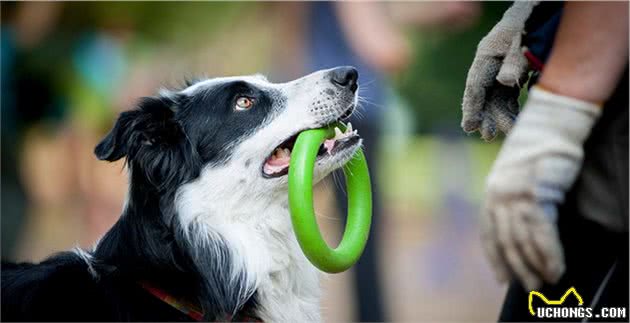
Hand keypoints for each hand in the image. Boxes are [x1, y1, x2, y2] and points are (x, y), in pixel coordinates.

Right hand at [462, 1, 537, 140]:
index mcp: (486, 54)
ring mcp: (500, 67)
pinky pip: (507, 93)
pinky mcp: (512, 70)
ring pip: (496, 96)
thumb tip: (505, 82)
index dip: (472, 107)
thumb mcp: (523, 38)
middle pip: (484, 94)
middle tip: (488, 136)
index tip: (470, 127)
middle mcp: (490, 63)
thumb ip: (515, 60)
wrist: (542, 6)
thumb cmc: (531, 19)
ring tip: (506, 132)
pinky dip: (510, 107)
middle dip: (485, 116)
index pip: (475, 86)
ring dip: (499, 115)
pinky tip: (515, 119)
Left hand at [481, 86, 600, 289]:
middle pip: (504, 241)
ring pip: (522, 240)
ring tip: (545, 282)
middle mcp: (497, 194)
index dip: (495, 257)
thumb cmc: (540, 149)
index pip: (487, 233)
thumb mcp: (518, 176)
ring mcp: (514, 194)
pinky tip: (556, 267)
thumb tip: (521, 227)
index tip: (502, 277)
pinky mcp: (534, 193)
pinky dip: (549, 253)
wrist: (552, 123)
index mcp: (490, 191)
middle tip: (529, 287)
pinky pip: (541, 232)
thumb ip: (514, 199)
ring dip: (535, 265)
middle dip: (517, 267)